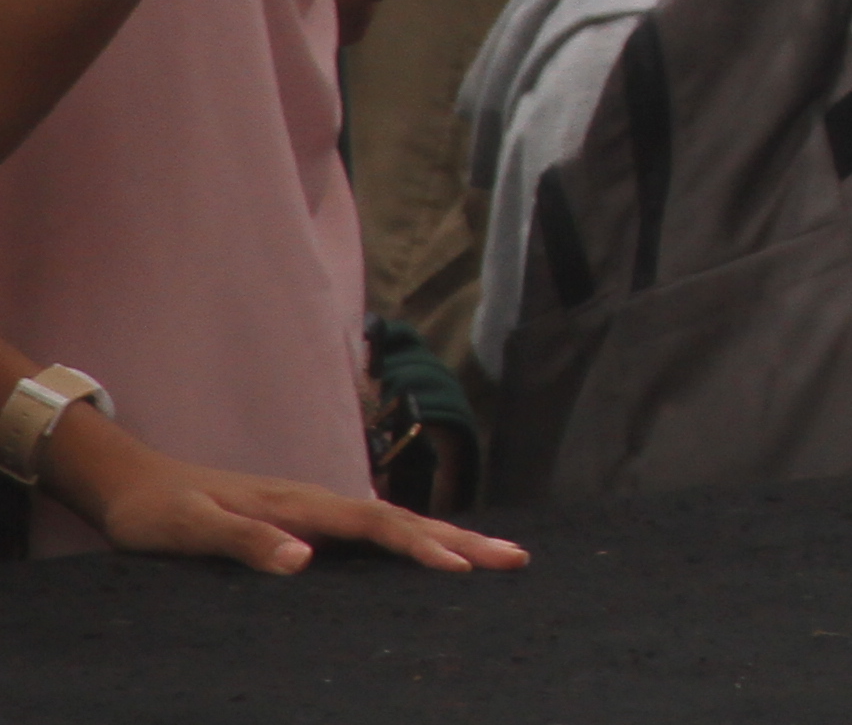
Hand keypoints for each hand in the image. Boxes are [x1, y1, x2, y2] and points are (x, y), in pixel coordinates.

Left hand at [38, 402, 524, 575]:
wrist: (134, 482)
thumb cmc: (158, 511)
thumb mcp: (190, 530)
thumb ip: (246, 542)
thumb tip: (306, 559)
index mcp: (300, 505)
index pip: (376, 526)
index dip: (422, 547)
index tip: (463, 569)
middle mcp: (318, 501)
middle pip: (404, 519)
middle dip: (463, 539)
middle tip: (517, 558)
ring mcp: (316, 508)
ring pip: (396, 523)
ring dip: (449, 538)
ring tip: (495, 556)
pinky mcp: (307, 520)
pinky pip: (376, 531)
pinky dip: (416, 540)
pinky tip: (431, 551)